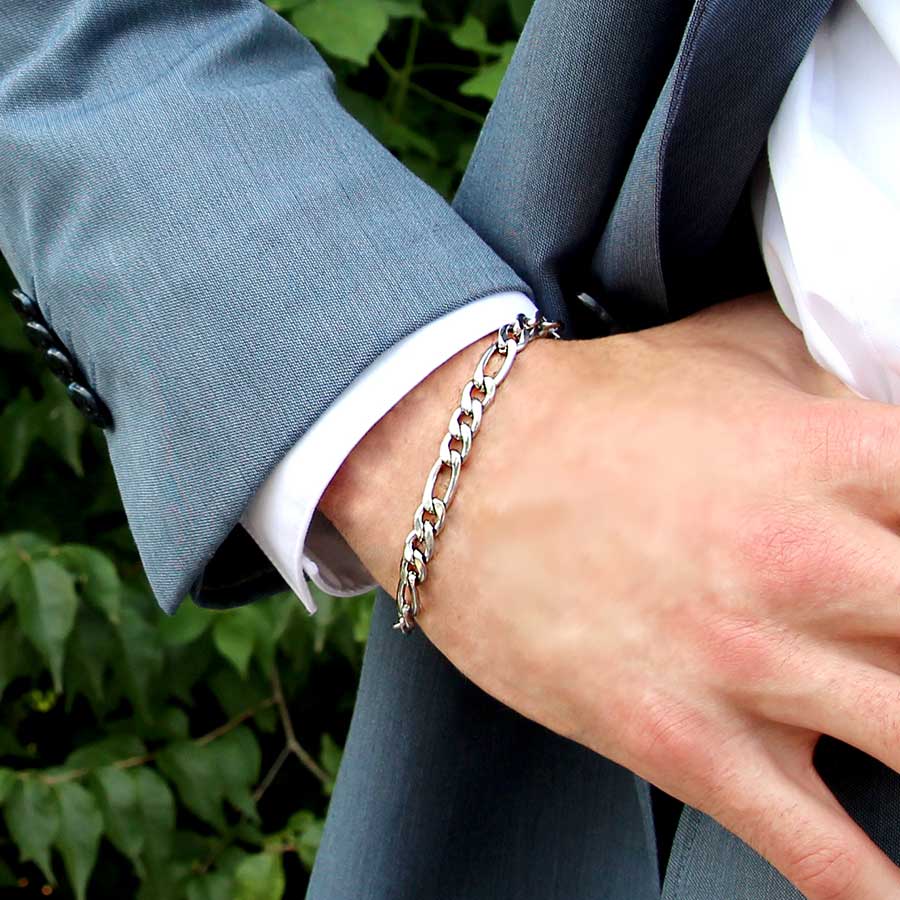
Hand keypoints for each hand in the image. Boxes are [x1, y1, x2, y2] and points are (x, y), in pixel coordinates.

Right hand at [322, 292, 899, 898]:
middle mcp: (808, 563)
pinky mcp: (684, 738)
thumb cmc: (593, 409)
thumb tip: (889, 380)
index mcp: (834, 456)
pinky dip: (875, 888)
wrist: (456, 465)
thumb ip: (837, 373)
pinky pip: (817, 849)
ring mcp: (747, 660)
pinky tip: (895, 892)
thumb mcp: (732, 352)